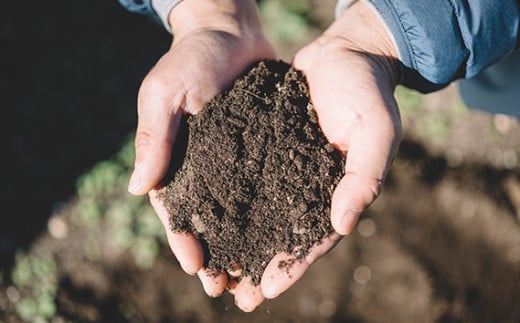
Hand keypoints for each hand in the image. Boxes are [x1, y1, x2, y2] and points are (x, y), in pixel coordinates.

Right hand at [127, 0, 275, 303]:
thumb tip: (136, 188)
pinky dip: (270, 213)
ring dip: (244, 244)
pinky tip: (282, 234)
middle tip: (225, 288)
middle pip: (208, 220)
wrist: (231, 31)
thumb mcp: (165, 93)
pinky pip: (266, 186)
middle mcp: (204, 166)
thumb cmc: (191, 58)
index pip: (175, 209)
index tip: (196, 266)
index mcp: (175, 158)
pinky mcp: (261, 150)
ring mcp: (233, 161)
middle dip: (215, 254)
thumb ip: (154, 137)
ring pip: (238, 212)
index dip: (184, 238)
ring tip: (252, 276)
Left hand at [232, 1, 401, 309]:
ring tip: (216, 268)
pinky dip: (231, 200)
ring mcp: (287, 168)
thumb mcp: (377, 130)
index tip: (268, 288)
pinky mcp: (268, 147)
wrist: (346, 54)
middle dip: (260, 265)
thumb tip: (343, 226)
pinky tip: (210, 216)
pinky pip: (247, 178)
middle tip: (235, 295)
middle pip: (282, 234)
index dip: (293, 264)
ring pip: (260, 212)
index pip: (314, 237)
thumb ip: (365, 177)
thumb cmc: (367, 92)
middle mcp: (309, 186)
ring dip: (240, 241)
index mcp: (337, 191)